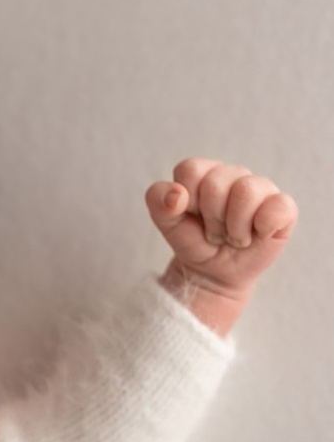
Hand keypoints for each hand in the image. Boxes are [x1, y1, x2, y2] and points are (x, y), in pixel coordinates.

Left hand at [145, 158, 297, 334]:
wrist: (212, 271)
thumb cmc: (192, 240)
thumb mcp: (166, 222)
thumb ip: (158, 200)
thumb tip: (176, 194)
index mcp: (203, 172)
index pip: (191, 169)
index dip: (187, 199)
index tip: (190, 215)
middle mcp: (232, 174)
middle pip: (216, 183)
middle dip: (210, 217)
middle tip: (213, 232)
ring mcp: (261, 188)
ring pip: (246, 191)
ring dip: (234, 226)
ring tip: (233, 236)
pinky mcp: (283, 207)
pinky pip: (279, 206)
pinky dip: (263, 227)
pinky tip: (257, 235)